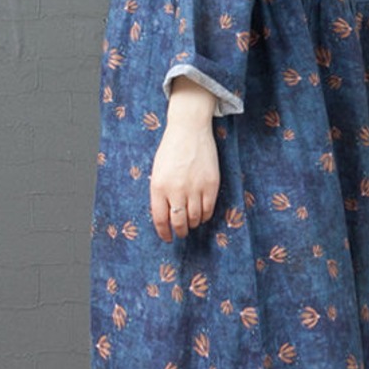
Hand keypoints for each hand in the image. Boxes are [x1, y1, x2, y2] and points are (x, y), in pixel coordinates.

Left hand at [149, 78, 219, 241]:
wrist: (189, 130)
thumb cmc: (171, 150)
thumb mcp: (158, 172)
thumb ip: (160, 194)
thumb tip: (165, 217)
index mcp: (159, 187)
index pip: (160, 219)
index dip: (164, 233)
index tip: (167, 238)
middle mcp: (176, 190)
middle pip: (178, 222)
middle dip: (180, 232)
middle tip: (181, 233)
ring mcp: (195, 187)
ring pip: (194, 218)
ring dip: (192, 224)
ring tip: (191, 223)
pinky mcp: (211, 184)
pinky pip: (208, 209)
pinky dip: (204, 215)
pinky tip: (201, 214)